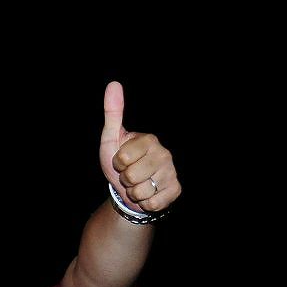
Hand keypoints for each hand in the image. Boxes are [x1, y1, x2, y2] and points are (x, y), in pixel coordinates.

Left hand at [98, 81, 179, 213]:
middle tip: (129, 174)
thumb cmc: (119, 161)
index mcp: (149, 140)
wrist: (129, 189)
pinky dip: (145, 202)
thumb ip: (113, 113)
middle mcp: (164, 154)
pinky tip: (148, 194)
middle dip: (125, 179)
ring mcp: (171, 172)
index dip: (117, 164)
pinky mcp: (175, 190)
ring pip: (142, 191)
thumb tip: (113, 84)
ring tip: (138, 184)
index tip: (121, 161)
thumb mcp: (111, 138)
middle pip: (132, 176)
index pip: (123, 159)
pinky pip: (153, 203)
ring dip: (134, 192)